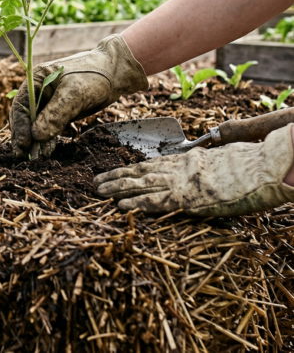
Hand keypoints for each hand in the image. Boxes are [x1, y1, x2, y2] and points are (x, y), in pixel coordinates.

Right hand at [9, 35, 147, 156]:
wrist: (115, 73)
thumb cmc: (94, 75)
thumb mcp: (74, 94)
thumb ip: (55, 114)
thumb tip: (37, 136)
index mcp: (35, 80)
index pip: (20, 106)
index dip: (20, 126)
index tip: (23, 144)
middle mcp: (37, 92)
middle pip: (25, 117)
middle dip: (24, 137)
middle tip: (23, 156)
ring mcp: (48, 103)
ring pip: (35, 125)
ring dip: (34, 141)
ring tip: (34, 158)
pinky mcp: (59, 112)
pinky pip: (48, 128)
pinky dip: (46, 140)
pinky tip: (47, 151)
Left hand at [94, 124, 293, 216]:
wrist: (267, 167)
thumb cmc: (255, 164)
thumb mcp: (229, 156)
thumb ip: (211, 161)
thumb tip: (209, 164)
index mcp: (191, 159)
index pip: (155, 164)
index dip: (133, 169)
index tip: (118, 171)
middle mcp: (181, 167)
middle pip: (141, 172)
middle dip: (116, 177)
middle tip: (96, 181)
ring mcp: (182, 181)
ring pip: (140, 183)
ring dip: (116, 187)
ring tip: (97, 190)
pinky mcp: (187, 197)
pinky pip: (155, 201)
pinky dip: (135, 203)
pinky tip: (119, 205)